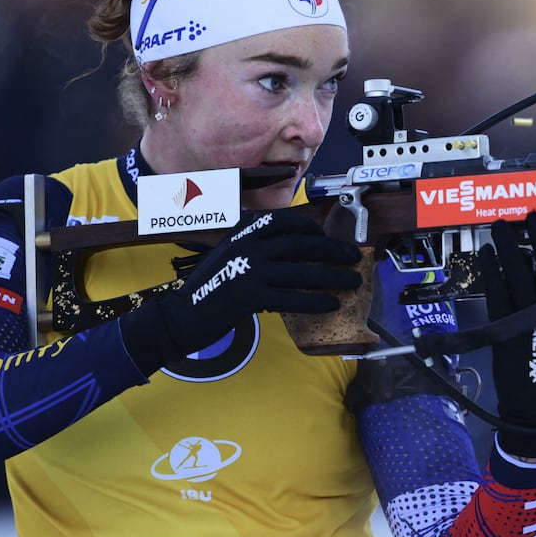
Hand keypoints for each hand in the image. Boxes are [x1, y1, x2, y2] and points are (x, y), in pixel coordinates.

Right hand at [120, 209, 363, 373]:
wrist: (180, 315)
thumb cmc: (211, 286)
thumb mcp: (230, 254)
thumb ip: (257, 246)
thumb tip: (299, 247)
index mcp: (242, 232)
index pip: (284, 221)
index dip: (311, 228)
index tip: (328, 237)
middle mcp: (247, 246)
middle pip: (301, 245)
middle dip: (333, 250)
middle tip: (355, 258)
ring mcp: (248, 271)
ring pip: (302, 271)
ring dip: (333, 277)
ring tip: (353, 282)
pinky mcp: (249, 297)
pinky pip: (292, 298)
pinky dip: (315, 301)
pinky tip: (331, 304)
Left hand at [478, 212, 535, 458]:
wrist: (531, 395)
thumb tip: (529, 256)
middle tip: (533, 215)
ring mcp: (527, 319)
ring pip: (522, 278)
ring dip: (511, 248)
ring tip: (502, 225)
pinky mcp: (505, 328)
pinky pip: (498, 296)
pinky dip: (491, 273)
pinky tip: (485, 253)